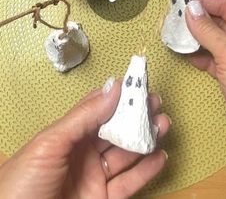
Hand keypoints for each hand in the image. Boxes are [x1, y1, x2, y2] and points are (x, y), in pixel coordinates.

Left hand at [0, 78, 169, 198]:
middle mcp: (82, 152)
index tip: (137, 83)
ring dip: (146, 139)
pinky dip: (147, 170)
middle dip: (136, 116)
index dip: (117, 96)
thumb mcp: (50, 143)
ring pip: (126, 154)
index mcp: (68, 134)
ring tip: (163, 124)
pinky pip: (129, 183)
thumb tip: (112, 89)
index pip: (97, 109)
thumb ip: (83, 116)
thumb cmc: (21, 184)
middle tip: (155, 103)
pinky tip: (159, 156)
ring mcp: (94, 177)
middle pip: (115, 130)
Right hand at [186, 0, 225, 128]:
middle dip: (198, 18)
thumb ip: (209, 30)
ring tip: (176, 34)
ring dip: (195, 37)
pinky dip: (198, 56)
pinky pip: (212, 59)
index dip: (207, 1)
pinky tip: (185, 53)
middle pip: (220, 22)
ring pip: (214, 40)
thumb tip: (191, 9)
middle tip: (176, 16)